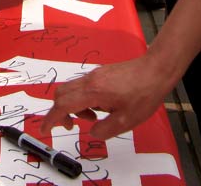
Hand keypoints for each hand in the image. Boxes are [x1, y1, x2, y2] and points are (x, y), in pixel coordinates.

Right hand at [40, 54, 170, 139]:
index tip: (45, 129)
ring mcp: (95, 75)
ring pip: (72, 89)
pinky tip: (101, 107)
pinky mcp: (101, 73)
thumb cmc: (144, 93)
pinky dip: (83, 99)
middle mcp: (90, 80)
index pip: (63, 105)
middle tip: (71, 126)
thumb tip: (93, 131)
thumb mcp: (126, 121)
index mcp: (93, 92)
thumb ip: (104, 130)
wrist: (155, 71)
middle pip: (61, 93)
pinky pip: (82, 86)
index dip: (51, 119)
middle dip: (60, 112)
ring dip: (74, 106)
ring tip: (94, 117)